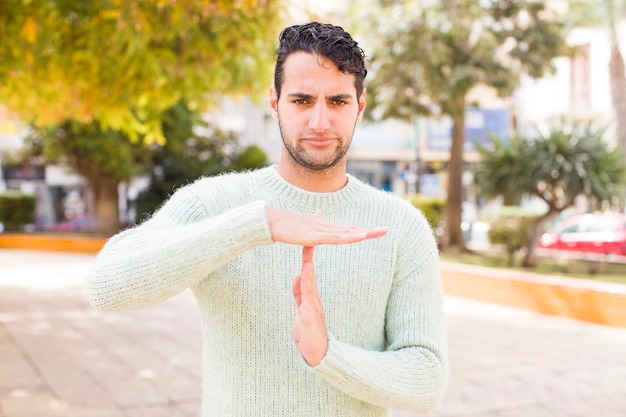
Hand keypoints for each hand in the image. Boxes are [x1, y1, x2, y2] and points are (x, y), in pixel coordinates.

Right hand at [266, 207, 387, 245]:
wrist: (270, 222)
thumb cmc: (283, 224)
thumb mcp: (302, 222)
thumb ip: (312, 219)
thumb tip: (319, 212)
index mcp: (323, 225)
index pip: (346, 228)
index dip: (361, 229)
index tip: (376, 230)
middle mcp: (324, 225)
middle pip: (351, 229)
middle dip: (369, 230)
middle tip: (386, 230)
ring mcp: (320, 230)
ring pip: (346, 232)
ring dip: (363, 232)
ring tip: (379, 232)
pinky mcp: (313, 236)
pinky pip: (335, 238)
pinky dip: (349, 237)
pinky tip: (360, 236)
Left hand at [292, 246, 326, 365]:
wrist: (317, 353)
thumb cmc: (309, 332)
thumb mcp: (301, 308)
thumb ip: (299, 292)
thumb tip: (297, 274)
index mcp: (310, 295)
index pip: (307, 270)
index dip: (307, 254)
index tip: (306, 239)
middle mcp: (314, 296)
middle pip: (310, 270)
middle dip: (309, 252)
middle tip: (310, 235)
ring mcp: (313, 304)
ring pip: (310, 280)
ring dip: (308, 263)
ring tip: (308, 247)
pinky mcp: (311, 313)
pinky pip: (308, 295)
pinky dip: (306, 282)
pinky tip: (304, 271)